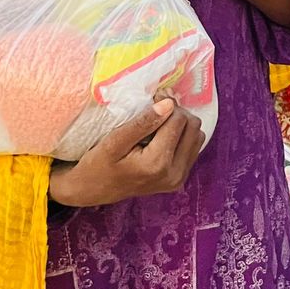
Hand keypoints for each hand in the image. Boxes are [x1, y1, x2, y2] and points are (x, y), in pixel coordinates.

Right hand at [47, 98, 204, 206]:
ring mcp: (178, 179)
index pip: (178, 121)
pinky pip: (193, 147)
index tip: (154, 97)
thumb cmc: (97, 165)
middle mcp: (174, 174)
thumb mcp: (114, 141)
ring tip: (160, 121)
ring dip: (181, 124)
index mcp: (157, 164)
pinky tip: (164, 134)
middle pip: (193, 127)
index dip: (167, 104)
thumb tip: (169, 104)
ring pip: (197, 135)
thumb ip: (142, 123)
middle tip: (157, 106)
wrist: (92, 191)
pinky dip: (182, 136)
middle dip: (177, 113)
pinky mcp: (179, 179)